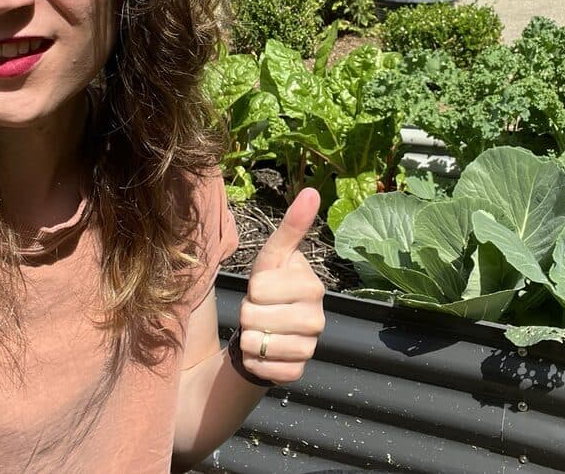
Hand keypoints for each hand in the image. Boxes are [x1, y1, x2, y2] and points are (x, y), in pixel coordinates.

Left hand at [236, 188, 325, 384]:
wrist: (267, 332)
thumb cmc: (269, 289)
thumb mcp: (274, 257)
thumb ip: (292, 227)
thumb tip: (312, 190)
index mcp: (313, 286)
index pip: (259, 288)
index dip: (251, 290)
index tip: (262, 290)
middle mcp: (318, 319)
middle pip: (255, 316)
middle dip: (247, 314)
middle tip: (259, 312)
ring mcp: (310, 348)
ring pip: (257, 343)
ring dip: (248, 338)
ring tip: (261, 331)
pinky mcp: (298, 373)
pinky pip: (263, 368)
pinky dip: (254, 362)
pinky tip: (264, 353)